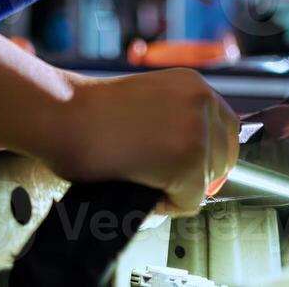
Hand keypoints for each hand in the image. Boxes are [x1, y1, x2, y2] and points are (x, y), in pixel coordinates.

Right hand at [40, 69, 238, 215]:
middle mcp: (202, 102)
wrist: (61, 113)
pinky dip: (165, 204)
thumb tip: (197, 158)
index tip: (186, 166)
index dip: (207, 154)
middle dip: (193, 173)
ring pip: (206, 182)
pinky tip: (138, 182)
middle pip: (223, 158)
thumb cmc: (88, 113)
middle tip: (154, 172)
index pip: (227, 129)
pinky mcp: (188, 161)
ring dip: (177, 187)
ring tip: (141, 173)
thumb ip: (178, 119)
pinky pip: (190, 201)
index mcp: (193, 84)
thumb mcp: (149, 102)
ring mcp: (198, 131)